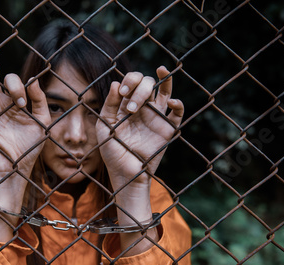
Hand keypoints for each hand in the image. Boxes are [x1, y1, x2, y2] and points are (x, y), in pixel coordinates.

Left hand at [96, 66, 183, 189]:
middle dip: (139, 89)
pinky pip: (178, 112)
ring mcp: (156, 117)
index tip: (122, 93)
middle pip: (147, 83)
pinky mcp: (167, 129)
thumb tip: (115, 82)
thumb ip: (109, 105)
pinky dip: (178, 104)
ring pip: (164, 90)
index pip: (132, 82)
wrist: (125, 174)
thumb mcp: (105, 126)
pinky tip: (171, 102)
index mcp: (126, 105)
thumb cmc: (112, 152)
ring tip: (161, 71)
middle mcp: (142, 107)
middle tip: (130, 109)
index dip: (129, 81)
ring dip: (163, 81)